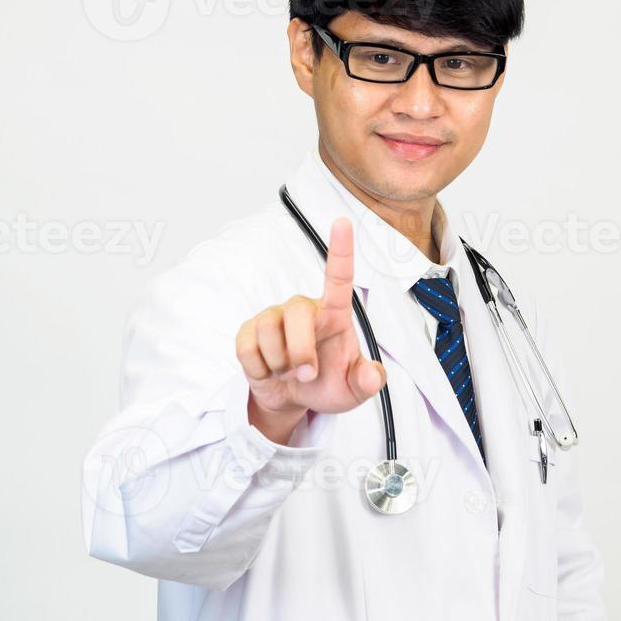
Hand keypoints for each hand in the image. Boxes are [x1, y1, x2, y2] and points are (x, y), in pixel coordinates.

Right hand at [235, 217, 385, 439]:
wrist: (293, 399)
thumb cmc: (328, 384)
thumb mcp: (353, 389)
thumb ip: (367, 382)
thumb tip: (372, 376)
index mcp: (333, 315)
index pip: (338, 278)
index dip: (341, 250)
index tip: (343, 222)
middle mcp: (302, 309)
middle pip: (296, 315)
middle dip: (301, 352)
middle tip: (307, 375)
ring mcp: (272, 318)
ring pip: (269, 335)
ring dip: (280, 365)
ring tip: (289, 373)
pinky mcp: (248, 332)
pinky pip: (247, 349)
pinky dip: (260, 370)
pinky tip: (269, 371)